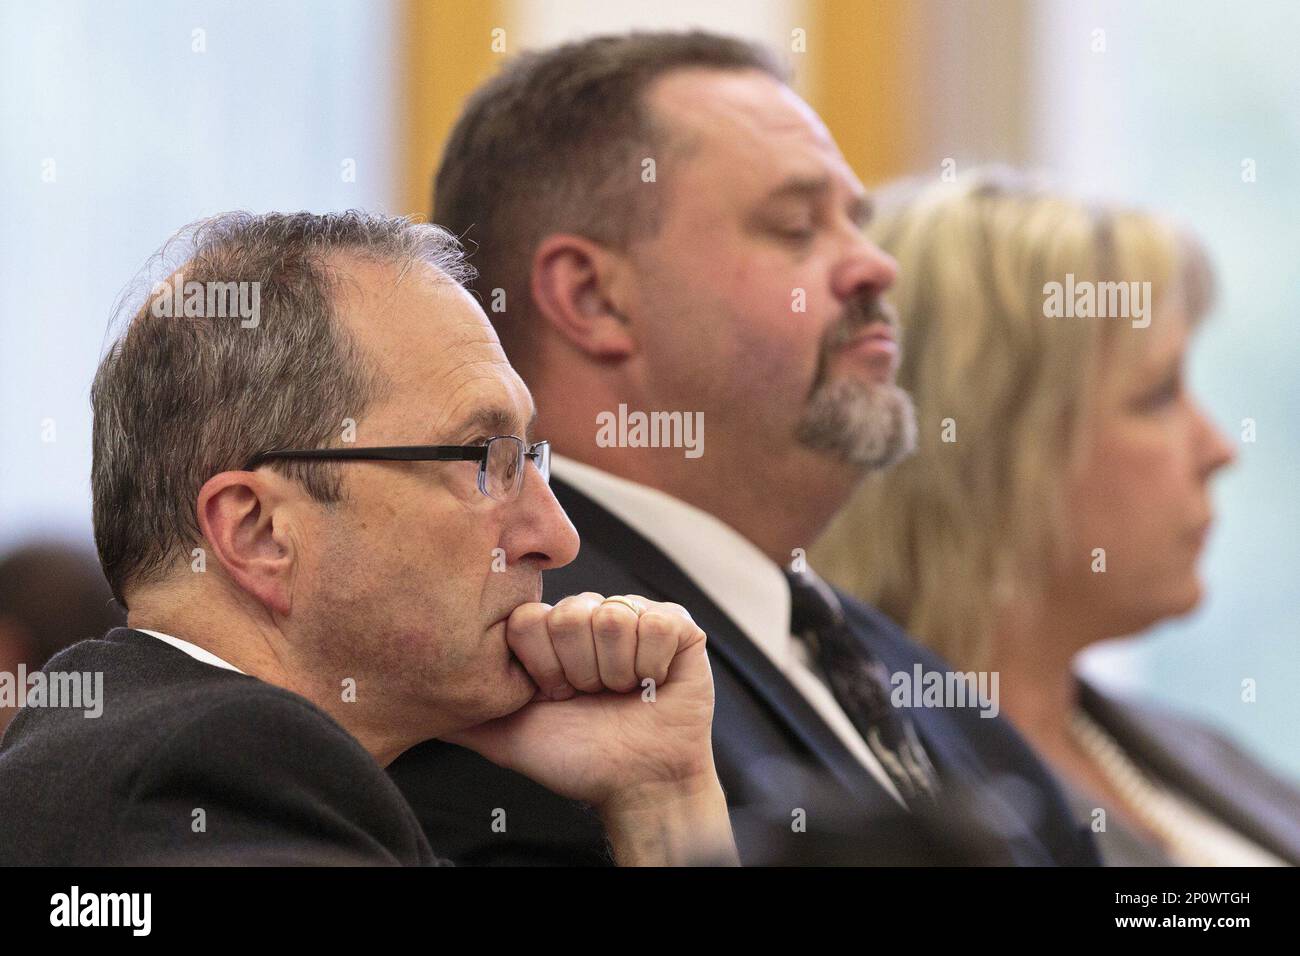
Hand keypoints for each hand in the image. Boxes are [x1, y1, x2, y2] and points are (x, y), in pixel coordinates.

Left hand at [442, 593, 735, 863]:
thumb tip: (405, 703)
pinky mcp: (677, 625)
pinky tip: (650, 683)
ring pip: (611, 619)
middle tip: (590, 695)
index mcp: (553, 631)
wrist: (639, 783)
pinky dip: (650, 666)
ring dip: (614, 672)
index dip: (541, 667)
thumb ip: (463, 711)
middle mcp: (592, 614)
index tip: (554, 695)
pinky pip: (654, 623)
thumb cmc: (578, 759)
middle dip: (579, 671)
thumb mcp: (508, 734)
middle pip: (570, 615)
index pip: (531, 619)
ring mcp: (635, 615)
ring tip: (622, 692)